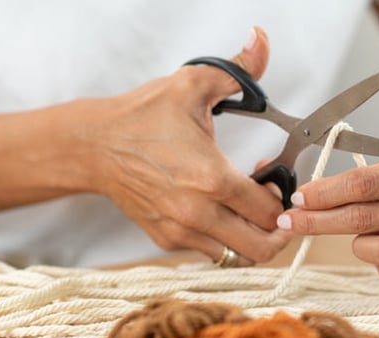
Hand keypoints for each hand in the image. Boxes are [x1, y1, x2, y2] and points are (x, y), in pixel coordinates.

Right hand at [83, 27, 291, 264]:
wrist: (94, 146)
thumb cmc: (143, 117)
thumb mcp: (192, 85)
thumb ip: (238, 68)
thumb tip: (260, 38)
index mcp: (212, 179)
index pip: (271, 211)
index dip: (284, 197)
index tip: (274, 177)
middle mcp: (198, 213)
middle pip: (262, 248)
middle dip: (279, 228)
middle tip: (274, 205)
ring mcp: (181, 231)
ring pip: (237, 257)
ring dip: (252, 237)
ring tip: (247, 209)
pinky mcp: (167, 239)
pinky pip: (211, 254)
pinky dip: (226, 240)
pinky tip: (220, 209)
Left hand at [276, 153, 378, 281]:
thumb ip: (367, 183)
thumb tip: (311, 199)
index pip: (366, 182)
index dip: (327, 191)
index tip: (300, 197)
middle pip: (363, 218)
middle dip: (318, 221)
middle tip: (291, 221)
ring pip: (377, 252)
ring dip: (357, 245)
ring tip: (365, 235)